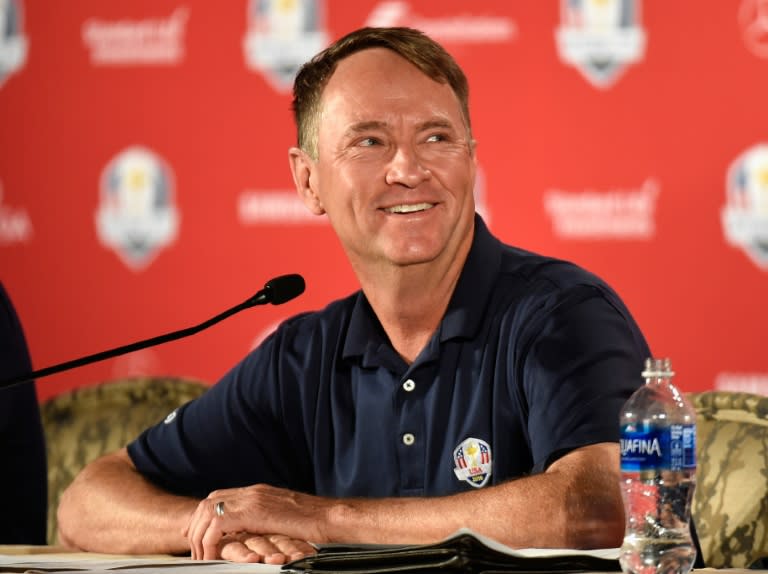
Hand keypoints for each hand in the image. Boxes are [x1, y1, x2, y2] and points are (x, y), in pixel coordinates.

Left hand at [185, 484, 329, 559]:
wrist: (331, 518)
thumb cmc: (315, 524)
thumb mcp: (285, 520)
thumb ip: (267, 522)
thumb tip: (258, 536)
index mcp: (259, 493)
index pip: (220, 497)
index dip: (205, 516)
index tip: (199, 535)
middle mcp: (252, 492)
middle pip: (209, 502)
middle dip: (196, 526)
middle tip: (195, 549)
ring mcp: (252, 499)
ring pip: (208, 511)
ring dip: (201, 535)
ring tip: (203, 556)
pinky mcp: (254, 511)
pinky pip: (218, 524)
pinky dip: (211, 541)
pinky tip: (213, 556)